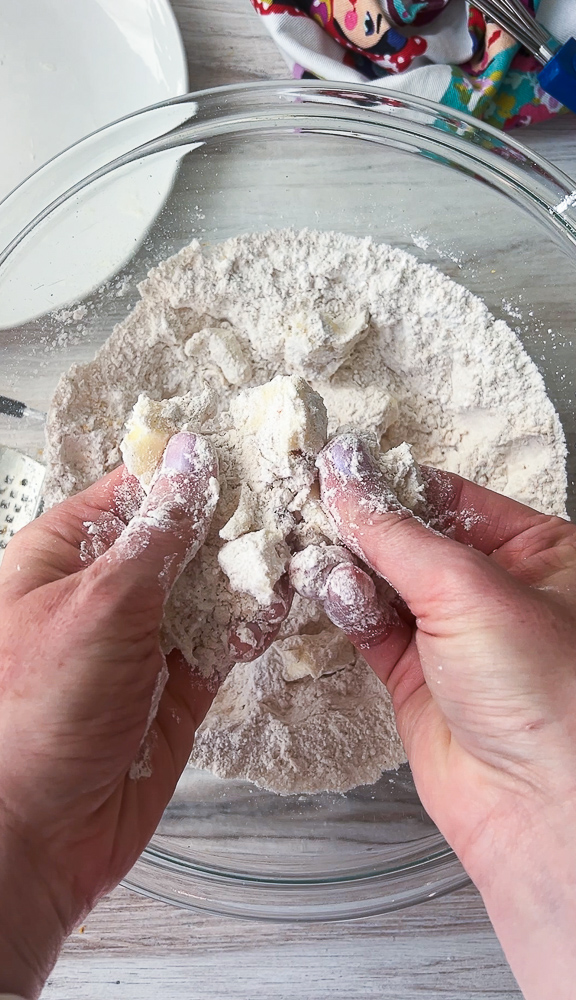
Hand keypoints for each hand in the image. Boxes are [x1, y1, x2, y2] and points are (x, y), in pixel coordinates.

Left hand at [0, 431, 287, 997]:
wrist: (38, 834)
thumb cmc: (35, 713)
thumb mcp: (99, 602)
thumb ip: (157, 533)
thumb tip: (188, 461)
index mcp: (62, 556)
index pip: (132, 493)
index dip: (185, 471)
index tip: (241, 451)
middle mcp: (104, 593)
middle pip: (178, 538)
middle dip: (228, 522)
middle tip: (285, 495)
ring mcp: (142, 639)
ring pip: (206, 587)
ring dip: (247, 570)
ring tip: (294, 543)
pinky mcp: (176, 685)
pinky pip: (221, 640)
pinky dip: (250, 623)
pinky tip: (277, 603)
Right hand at [312, 434, 575, 999]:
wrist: (537, 809)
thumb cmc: (546, 693)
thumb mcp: (469, 589)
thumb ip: (395, 531)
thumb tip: (344, 474)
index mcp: (540, 552)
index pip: (451, 497)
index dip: (394, 480)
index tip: (339, 464)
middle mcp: (498, 590)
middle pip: (413, 537)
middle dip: (364, 524)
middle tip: (310, 499)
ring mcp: (455, 635)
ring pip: (385, 581)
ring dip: (347, 566)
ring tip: (311, 546)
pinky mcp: (417, 676)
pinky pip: (370, 625)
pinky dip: (346, 607)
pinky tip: (327, 588)